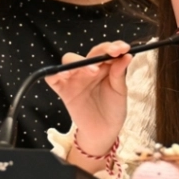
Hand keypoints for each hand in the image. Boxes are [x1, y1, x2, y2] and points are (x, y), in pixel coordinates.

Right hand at [43, 41, 132, 159]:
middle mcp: (88, 70)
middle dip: (98, 53)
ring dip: (79, 62)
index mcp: (104, 67)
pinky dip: (54, 73)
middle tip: (108, 59)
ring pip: (69, 61)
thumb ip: (119, 73)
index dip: (113, 47)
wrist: (104, 131)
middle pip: (88, 54)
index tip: (123, 48)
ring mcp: (75, 79)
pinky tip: (64, 75)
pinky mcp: (63, 90)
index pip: (105, 51)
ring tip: (92, 71)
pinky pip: (52, 78)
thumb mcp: (120, 91)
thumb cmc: (113, 109)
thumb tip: (126, 55)